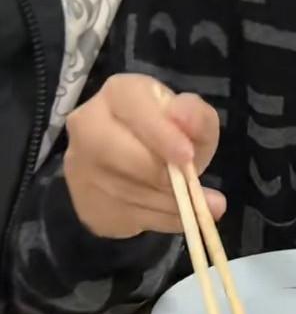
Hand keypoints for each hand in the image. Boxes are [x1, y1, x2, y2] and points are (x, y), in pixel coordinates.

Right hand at [63, 74, 225, 237]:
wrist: (145, 169)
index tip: (187, 156)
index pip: (131, 104)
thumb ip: (197, 117)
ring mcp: (79, 165)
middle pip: (113, 149)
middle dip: (159, 173)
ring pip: (122, 189)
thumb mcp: (195, 123)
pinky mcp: (84, 201)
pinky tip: (176, 215)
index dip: (159, 132)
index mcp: (119, 93)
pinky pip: (123, 216)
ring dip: (166, 203)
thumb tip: (184, 116)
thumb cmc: (173, 138)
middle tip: (191, 187)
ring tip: (198, 206)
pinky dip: (158, 220)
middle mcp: (88, 123)